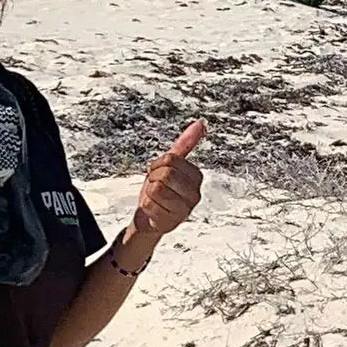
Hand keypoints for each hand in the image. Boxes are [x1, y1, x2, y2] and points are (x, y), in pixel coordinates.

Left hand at [130, 120, 206, 247]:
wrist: (149, 217)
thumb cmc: (160, 189)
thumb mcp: (170, 165)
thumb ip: (186, 143)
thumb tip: (200, 123)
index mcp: (197, 177)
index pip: (170, 159)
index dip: (157, 164)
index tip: (158, 173)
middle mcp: (195, 194)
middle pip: (165, 174)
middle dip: (152, 178)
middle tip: (155, 186)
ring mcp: (184, 210)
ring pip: (156, 189)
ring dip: (149, 193)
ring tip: (155, 199)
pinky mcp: (171, 223)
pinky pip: (149, 205)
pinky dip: (146, 207)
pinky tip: (153, 211)